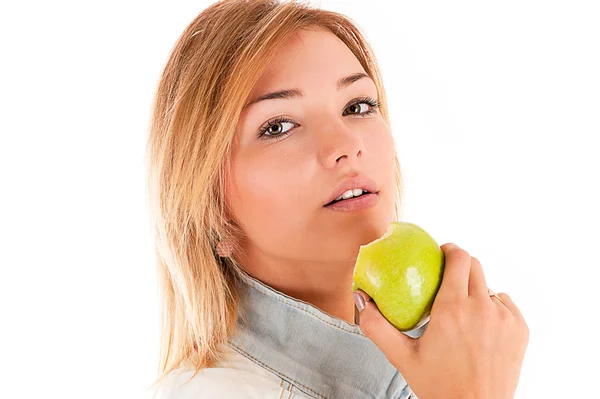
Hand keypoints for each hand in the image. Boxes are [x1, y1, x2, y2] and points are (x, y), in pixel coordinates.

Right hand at [353, 243, 528, 398]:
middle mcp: (482, 308)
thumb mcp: (402, 357)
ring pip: (489, 287)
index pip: (458, 258)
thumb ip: (377, 326)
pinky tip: (481, 328)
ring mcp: (505, 318)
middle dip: (461, 266)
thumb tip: (359, 298)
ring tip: (463, 313)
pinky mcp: (520, 330)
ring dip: (476, 292)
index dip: (450, 250)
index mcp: (452, 309)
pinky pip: (506, 305)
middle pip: (475, 265)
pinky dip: (493, 309)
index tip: (441, 254)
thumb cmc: (439, 386)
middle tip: (447, 279)